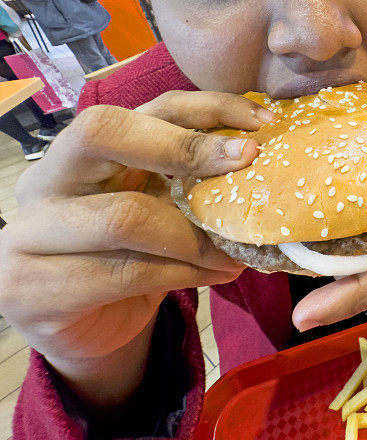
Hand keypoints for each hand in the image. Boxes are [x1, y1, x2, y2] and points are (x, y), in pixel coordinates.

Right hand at [0, 91, 272, 407]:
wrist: (89, 332)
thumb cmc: (133, 259)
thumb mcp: (162, 209)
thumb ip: (190, 183)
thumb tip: (265, 161)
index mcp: (84, 151)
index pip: (144, 107)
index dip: (205, 108)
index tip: (261, 124)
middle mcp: (47, 180)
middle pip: (103, 131)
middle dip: (185, 146)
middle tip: (246, 165)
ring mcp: (29, 234)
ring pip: (122, 216)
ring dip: (195, 237)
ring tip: (236, 252)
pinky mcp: (32, 289)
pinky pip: (124, 273)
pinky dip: (183, 275)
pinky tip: (216, 276)